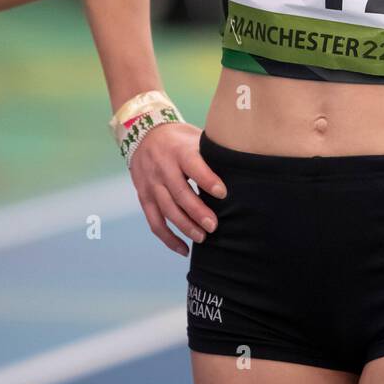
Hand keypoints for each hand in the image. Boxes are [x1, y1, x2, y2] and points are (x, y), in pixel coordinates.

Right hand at [128, 121, 227, 255]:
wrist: (142, 133)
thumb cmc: (179, 138)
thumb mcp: (194, 137)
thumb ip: (211, 152)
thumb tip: (241, 167)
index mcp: (179, 151)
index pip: (193, 166)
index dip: (207, 180)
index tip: (223, 194)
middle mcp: (162, 167)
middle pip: (179, 193)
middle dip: (197, 211)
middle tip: (214, 226)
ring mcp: (151, 184)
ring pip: (166, 210)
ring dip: (185, 226)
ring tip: (203, 238)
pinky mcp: (144, 197)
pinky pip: (154, 222)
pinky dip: (168, 238)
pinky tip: (184, 249)